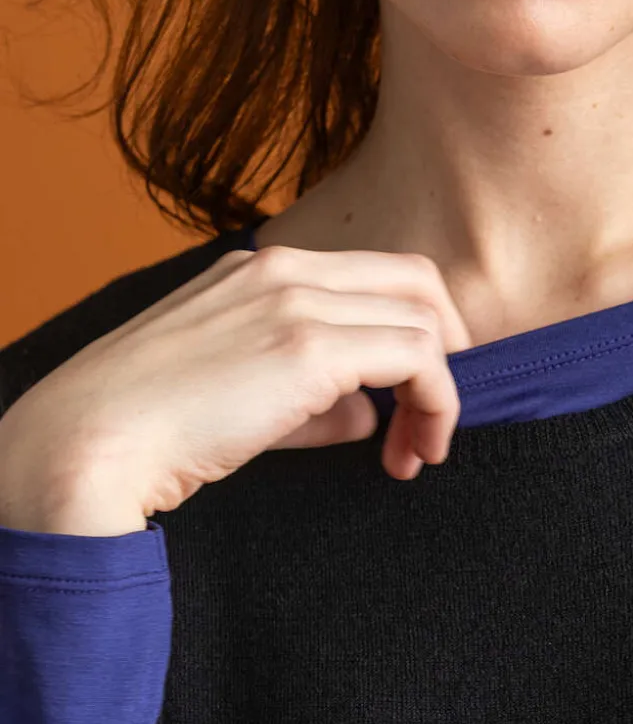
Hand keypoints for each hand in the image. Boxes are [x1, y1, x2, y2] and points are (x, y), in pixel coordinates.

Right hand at [0, 239, 472, 534]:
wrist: (92, 441)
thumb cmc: (152, 430)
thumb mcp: (242, 395)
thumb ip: (314, 398)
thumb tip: (369, 417)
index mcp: (259, 269)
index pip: (376, 275)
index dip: (415, 332)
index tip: (411, 397)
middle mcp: (282, 269)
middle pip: (417, 282)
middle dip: (448, 349)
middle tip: (436, 416)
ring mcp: (297, 300)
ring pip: (425, 323)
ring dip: (439, 396)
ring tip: (418, 453)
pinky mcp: (310, 346)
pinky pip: (418, 361)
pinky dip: (436, 407)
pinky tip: (411, 454)